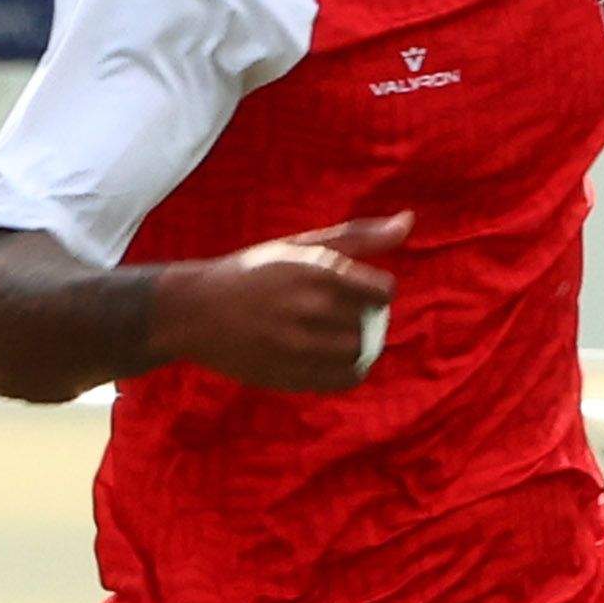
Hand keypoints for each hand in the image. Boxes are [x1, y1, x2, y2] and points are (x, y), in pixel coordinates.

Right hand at [147, 213, 406, 394]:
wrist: (195, 312)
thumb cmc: (254, 271)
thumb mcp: (301, 245)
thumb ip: (358, 236)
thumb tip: (408, 222)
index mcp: (317, 270)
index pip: (383, 291)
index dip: (377, 292)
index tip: (358, 291)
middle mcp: (310, 307)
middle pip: (373, 323)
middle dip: (364, 319)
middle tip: (338, 314)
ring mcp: (299, 345)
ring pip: (360, 352)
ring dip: (356, 346)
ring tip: (333, 335)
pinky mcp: (289, 375)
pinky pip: (343, 380)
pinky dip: (348, 371)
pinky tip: (331, 359)